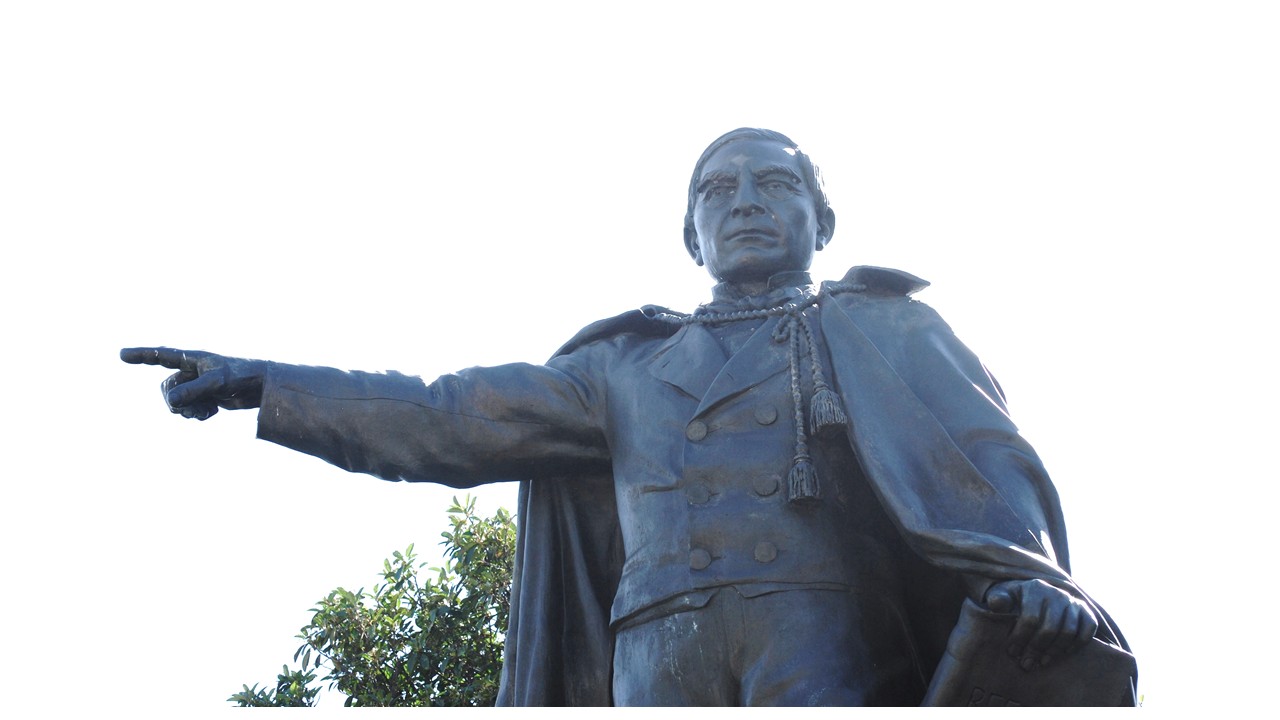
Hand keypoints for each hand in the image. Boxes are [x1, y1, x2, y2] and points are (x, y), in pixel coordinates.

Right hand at [121, 347, 266, 419]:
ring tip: (207, 410)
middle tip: (194, 406)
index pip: (161, 356)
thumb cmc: (241, 376)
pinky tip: (212, 413)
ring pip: (177, 402)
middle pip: (166, 389)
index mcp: (192, 359)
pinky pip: (189, 409)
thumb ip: (192, 391)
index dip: (141, 355)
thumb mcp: (216, 383)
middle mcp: (191, 370)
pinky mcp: (204, 397)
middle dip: (176, 402)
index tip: (121, 354)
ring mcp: (197, 385)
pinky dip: (197, 414)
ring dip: (188, 410)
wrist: (261, 387)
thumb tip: (170, 402)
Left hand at [985, 579, 1098, 670]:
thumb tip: (997, 603)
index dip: (1020, 638)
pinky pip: (1088, 630)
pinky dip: (1077, 644)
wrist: (1036, 593)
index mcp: (1035, 588)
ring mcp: (1073, 602)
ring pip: (1068, 631)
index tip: (1012, 652)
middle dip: (1036, 649)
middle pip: (1050, 628)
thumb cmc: (1015, 598)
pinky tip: (1062, 654)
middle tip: (1026, 663)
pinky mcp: (1086, 611)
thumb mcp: (1003, 595)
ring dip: (1055, 651)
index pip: (1030, 618)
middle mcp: (1056, 593)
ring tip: (1041, 662)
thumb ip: (998, 599)